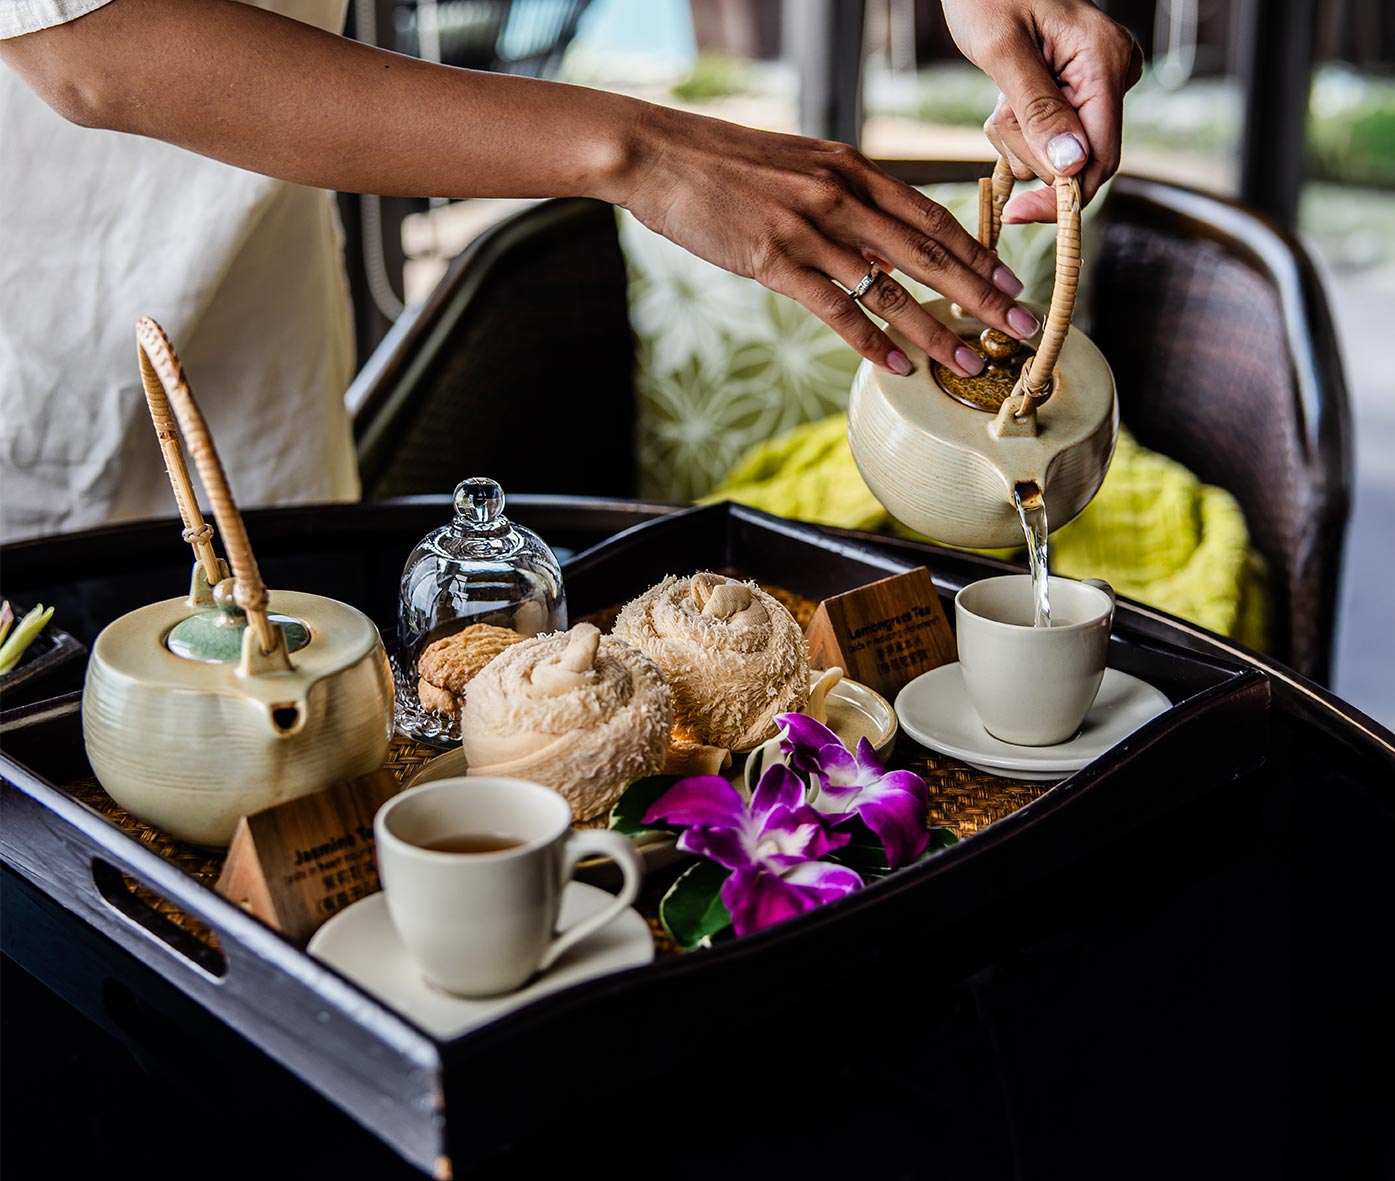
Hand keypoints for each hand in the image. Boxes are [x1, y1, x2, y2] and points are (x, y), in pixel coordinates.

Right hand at [620, 106, 1043, 377]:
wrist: (662, 154)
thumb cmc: (725, 162)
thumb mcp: (799, 165)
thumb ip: (843, 200)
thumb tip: (877, 241)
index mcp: (852, 168)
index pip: (931, 215)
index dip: (977, 254)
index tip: (1009, 283)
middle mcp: (842, 197)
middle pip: (929, 255)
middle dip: (982, 296)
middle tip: (1020, 328)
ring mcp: (810, 230)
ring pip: (891, 290)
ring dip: (935, 332)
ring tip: (968, 363)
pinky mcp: (776, 261)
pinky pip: (838, 310)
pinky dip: (873, 342)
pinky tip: (899, 365)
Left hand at [942, 0, 1142, 223]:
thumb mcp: (1003, 49)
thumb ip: (1038, 109)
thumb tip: (1070, 166)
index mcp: (1105, 62)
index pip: (1101, 157)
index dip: (1062, 197)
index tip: (1017, 214)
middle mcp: (1113, 75)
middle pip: (1076, 161)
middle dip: (1029, 150)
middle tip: (1002, 109)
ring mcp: (1097, 85)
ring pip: (1055, 153)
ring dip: (1016, 137)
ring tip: (1002, 94)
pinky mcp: (1076, 93)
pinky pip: (1047, 137)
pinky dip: (1018, 129)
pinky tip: (1008, 96)